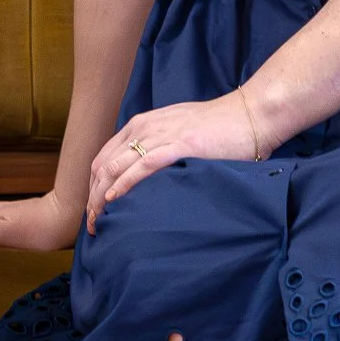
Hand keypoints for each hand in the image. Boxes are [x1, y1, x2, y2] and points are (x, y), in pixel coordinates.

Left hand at [86, 95, 260, 231]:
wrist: (247, 116)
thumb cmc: (216, 127)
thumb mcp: (175, 130)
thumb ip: (157, 146)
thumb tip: (144, 173)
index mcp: (141, 125)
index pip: (104, 157)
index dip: (94, 186)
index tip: (94, 209)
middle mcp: (144, 128)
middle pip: (104, 166)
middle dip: (92, 197)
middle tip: (92, 224)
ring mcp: (160, 136)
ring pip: (117, 168)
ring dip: (102, 197)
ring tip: (99, 220)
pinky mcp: (178, 146)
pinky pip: (143, 166)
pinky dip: (125, 184)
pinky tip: (114, 199)